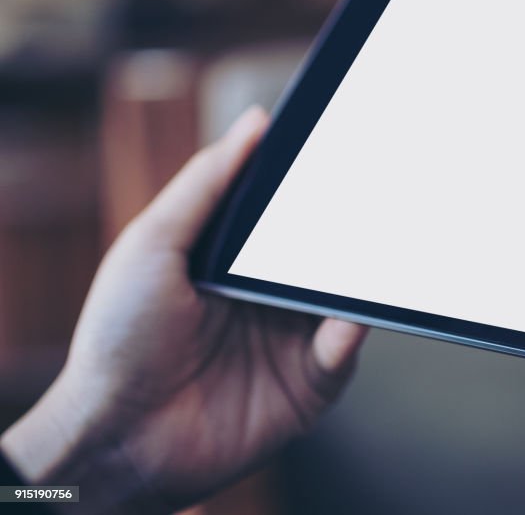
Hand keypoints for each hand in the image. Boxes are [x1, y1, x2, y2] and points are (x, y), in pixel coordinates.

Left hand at [1, 107, 366, 513]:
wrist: (118, 435)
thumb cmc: (120, 337)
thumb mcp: (153, 242)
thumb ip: (206, 182)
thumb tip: (255, 123)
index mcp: (237, 262)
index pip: (290, 217)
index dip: (315, 191)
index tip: (342, 156)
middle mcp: (270, 298)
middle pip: (325, 256)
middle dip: (349, 234)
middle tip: (372, 206)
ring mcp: (291, 342)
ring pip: (344, 300)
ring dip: (358, 282)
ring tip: (368, 261)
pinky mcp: (307, 387)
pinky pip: (343, 354)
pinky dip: (349, 336)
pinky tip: (343, 321)